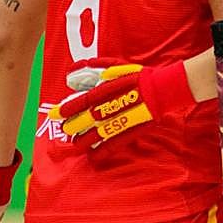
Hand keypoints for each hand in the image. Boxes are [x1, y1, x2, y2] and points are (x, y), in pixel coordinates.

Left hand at [49, 59, 195, 150]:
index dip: (72, 107)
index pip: (88, 98)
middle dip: (76, 124)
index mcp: (114, 87)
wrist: (165, 87)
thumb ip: (98, 66)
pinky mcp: (135, 129)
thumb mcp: (119, 66)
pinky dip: (104, 150)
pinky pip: (117, 142)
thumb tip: (77, 67)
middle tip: (64, 129)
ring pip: (102, 131)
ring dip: (86, 139)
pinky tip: (93, 156)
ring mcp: (127, 117)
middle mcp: (118, 103)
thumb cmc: (141, 76)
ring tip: (75, 144)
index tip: (57, 112)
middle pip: (92, 116)